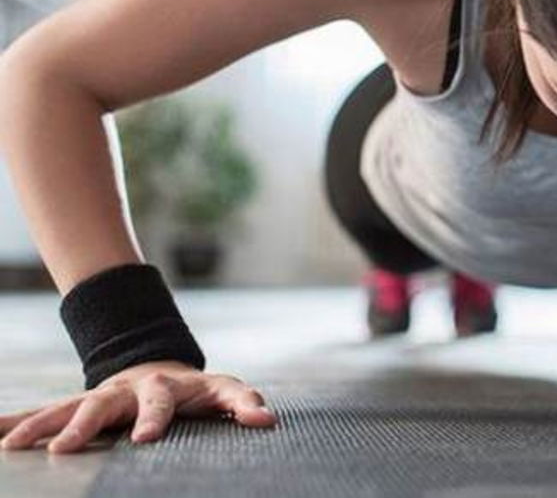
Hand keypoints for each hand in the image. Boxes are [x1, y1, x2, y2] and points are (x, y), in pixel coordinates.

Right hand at [0, 359, 276, 453]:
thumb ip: (243, 404)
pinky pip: (42, 412)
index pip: (162, 403)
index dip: (155, 418)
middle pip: (103, 404)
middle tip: (65, 450)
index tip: (144, 440)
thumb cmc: (197, 391)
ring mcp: (100, 397)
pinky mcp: (78, 407)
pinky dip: (15, 421)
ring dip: (41, 426)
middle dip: (84, 425)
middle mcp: (127, 390)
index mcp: (164, 388)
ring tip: (14, 446)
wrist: (161, 369)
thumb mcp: (224, 392)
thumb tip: (267, 421)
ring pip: (66, 408)